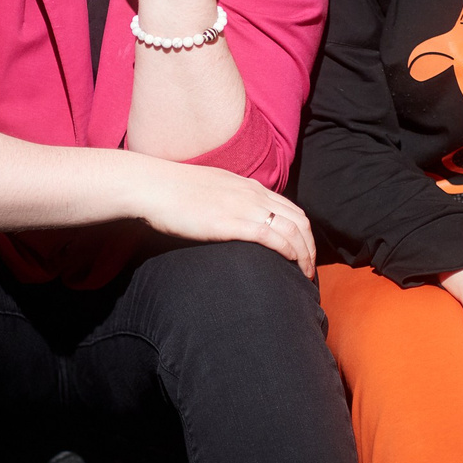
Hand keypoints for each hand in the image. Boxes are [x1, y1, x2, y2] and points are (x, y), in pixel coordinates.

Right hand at [127, 160, 315, 278]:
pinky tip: (292, 265)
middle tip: (310, 270)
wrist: (152, 186)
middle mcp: (253, 194)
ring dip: (305, 255)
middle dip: (310, 247)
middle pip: (299, 220)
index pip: (290, 208)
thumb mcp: (208, 192)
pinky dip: (289, 252)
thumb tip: (228, 221)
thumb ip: (225, 203)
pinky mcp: (233, 222)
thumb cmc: (171, 193)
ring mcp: (245, 207)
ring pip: (292, 230)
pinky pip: (274, 237)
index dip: (303, 233)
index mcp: (248, 187)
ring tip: (305, 276)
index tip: (303, 253)